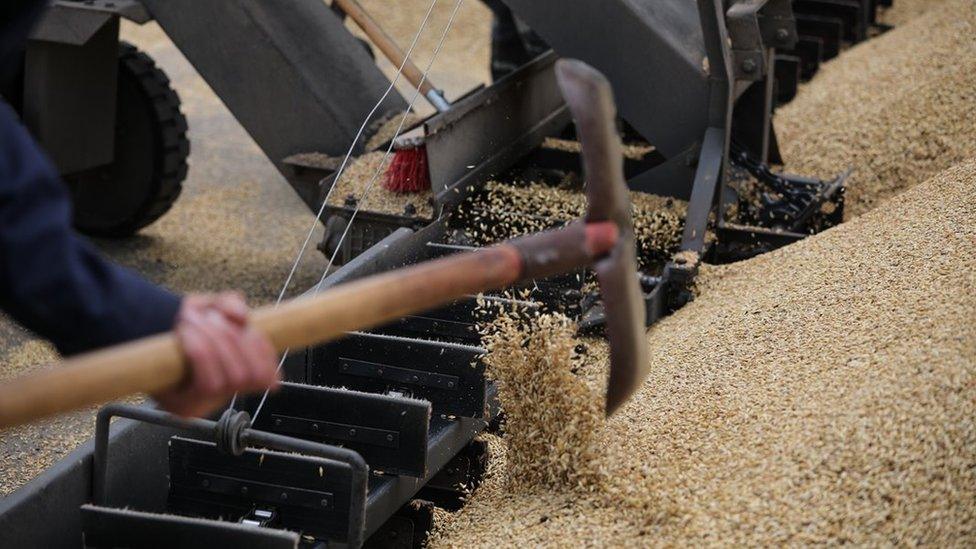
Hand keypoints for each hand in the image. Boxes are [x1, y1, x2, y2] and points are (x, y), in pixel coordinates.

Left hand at [154, 292, 278, 416]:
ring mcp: (203, 406)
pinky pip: (207, 382)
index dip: (263, 352)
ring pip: (229, 379)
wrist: (135, 332)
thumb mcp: (209, 308)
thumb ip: (231, 306)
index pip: (265, 375)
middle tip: (213, 317)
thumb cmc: (177, 324)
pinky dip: (201, 351)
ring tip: (196, 319)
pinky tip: (187, 333)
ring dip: (216, 342)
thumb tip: (243, 318)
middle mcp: (220, 397)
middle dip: (233, 340)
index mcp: (235, 375)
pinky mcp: (183, 408)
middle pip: (247, 375)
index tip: (248, 327)